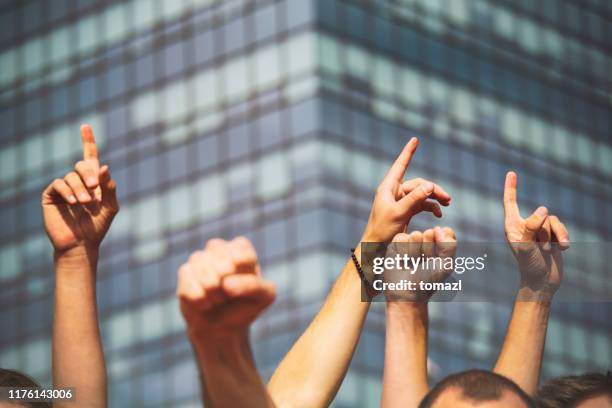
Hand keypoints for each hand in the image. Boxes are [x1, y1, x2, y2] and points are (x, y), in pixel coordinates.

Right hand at [42, 125, 117, 252]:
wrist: (82, 244)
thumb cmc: (98, 227)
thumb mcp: (110, 206)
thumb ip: (109, 186)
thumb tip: (104, 165)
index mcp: (93, 182)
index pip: (90, 157)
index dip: (88, 141)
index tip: (85, 126)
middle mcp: (77, 181)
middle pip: (82, 165)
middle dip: (89, 174)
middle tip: (95, 187)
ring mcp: (63, 188)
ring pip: (71, 176)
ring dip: (81, 189)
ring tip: (86, 204)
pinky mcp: (51, 195)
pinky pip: (58, 184)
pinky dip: (68, 191)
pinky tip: (74, 202)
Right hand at [177, 237, 275, 340]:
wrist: (221, 328)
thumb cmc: (245, 307)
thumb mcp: (263, 297)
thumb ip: (254, 286)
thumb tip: (227, 283)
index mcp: (242, 249)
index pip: (241, 249)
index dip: (241, 268)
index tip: (244, 281)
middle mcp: (220, 249)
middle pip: (220, 256)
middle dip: (225, 282)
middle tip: (228, 295)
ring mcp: (200, 259)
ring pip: (202, 266)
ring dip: (212, 291)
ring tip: (217, 300)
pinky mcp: (185, 272)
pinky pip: (188, 280)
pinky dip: (199, 297)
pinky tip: (204, 304)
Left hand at [362, 137, 450, 242]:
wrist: (376, 246)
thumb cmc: (382, 229)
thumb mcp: (399, 213)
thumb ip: (414, 199)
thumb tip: (429, 185)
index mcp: (388, 188)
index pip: (400, 165)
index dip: (408, 152)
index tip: (415, 139)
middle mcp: (394, 192)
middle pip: (418, 184)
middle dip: (434, 189)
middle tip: (448, 199)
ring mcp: (401, 201)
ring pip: (422, 194)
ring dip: (435, 197)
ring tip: (447, 204)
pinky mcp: (406, 210)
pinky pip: (421, 204)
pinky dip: (431, 207)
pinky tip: (438, 213)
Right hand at [384, 227, 456, 301]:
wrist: (407, 293)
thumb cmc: (427, 282)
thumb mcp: (446, 265)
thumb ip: (449, 245)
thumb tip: (437, 228)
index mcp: (439, 246)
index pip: (445, 232)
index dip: (442, 244)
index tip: (437, 259)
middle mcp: (425, 242)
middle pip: (429, 233)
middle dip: (427, 248)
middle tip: (422, 263)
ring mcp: (410, 243)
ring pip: (415, 234)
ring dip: (413, 252)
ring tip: (411, 263)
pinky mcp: (395, 245)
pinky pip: (401, 237)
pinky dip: (402, 250)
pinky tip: (401, 260)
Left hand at [503, 171, 569, 296]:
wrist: (542, 281)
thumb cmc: (528, 264)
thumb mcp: (525, 245)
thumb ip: (531, 226)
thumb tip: (543, 209)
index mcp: (512, 226)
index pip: (510, 202)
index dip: (511, 188)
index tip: (511, 173)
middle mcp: (525, 225)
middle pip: (540, 214)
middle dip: (544, 230)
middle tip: (540, 247)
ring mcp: (539, 230)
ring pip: (552, 220)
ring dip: (554, 235)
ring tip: (549, 249)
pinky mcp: (552, 236)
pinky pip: (561, 227)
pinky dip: (563, 237)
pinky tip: (562, 250)